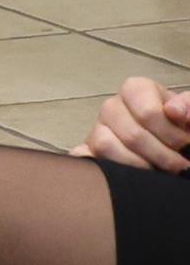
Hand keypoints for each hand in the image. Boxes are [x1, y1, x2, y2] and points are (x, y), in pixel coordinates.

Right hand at [70, 76, 189, 172]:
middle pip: (132, 135)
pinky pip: (84, 158)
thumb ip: (188, 106)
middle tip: (179, 167)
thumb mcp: (188, 111)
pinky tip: (120, 174)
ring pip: (106, 147)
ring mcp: (96, 128)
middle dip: (161, 156)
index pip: (148, 112)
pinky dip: (98, 167)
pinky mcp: (87, 149)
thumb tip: (175, 111)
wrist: (168, 139)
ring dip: (137, 166)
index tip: (186, 146)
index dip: (171, 134)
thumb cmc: (178, 123)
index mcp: (135, 90)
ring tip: (158, 173)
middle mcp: (111, 106)